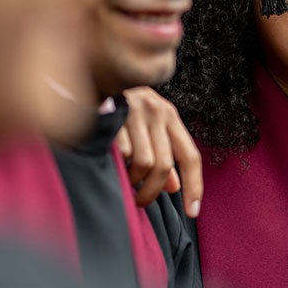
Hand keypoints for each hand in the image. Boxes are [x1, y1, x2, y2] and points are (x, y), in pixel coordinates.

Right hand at [115, 87, 202, 217]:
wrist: (93, 76)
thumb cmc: (123, 107)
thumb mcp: (148, 126)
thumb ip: (163, 154)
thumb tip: (174, 187)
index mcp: (169, 116)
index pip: (190, 156)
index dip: (195, 186)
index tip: (193, 211)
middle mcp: (157, 111)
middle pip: (164, 165)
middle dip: (152, 191)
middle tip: (140, 202)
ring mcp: (136, 111)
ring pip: (144, 162)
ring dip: (133, 180)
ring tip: (124, 181)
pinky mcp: (115, 114)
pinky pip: (121, 153)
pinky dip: (118, 166)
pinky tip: (112, 165)